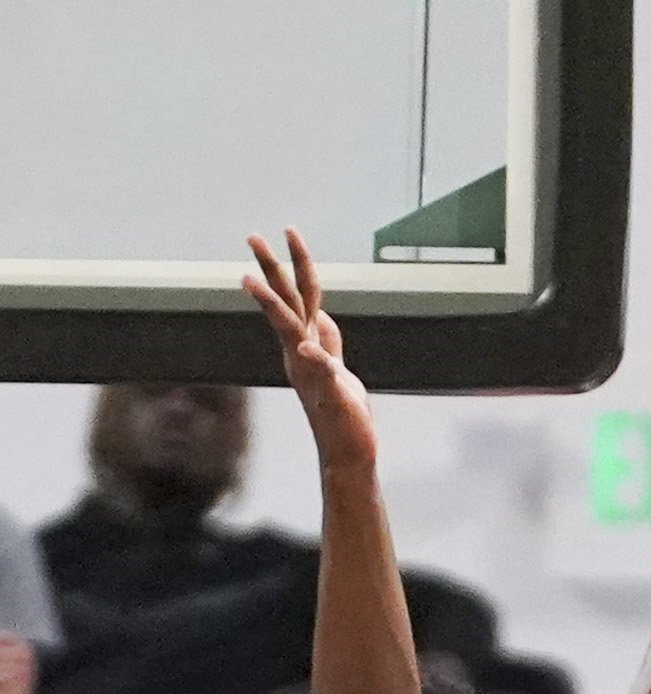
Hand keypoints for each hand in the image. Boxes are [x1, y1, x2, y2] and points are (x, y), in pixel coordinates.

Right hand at [243, 231, 375, 473]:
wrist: (347, 453)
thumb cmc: (342, 413)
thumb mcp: (336, 369)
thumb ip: (327, 343)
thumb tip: (321, 318)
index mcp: (305, 345)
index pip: (298, 296)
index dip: (295, 263)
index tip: (288, 230)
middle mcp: (302, 354)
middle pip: (286, 302)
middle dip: (270, 268)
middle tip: (252, 235)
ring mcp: (312, 373)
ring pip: (291, 330)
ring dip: (273, 306)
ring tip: (251, 281)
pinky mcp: (329, 394)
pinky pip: (320, 373)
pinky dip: (314, 359)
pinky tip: (306, 348)